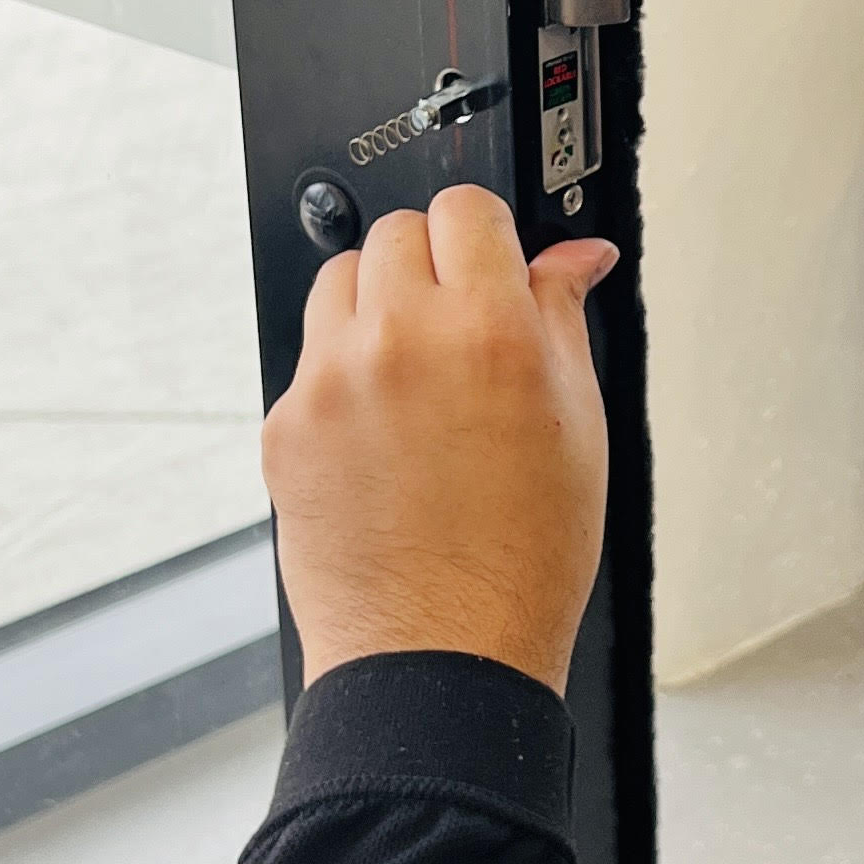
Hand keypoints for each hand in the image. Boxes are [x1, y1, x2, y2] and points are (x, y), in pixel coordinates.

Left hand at [264, 186, 622, 694]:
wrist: (442, 654)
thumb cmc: (522, 559)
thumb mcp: (579, 424)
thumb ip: (564, 317)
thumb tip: (574, 257)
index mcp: (489, 332)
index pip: (467, 208)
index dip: (487, 232)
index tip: (494, 258)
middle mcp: (401, 342)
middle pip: (397, 232)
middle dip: (433, 263)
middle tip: (460, 320)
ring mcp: (331, 382)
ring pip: (339, 280)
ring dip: (376, 303)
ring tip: (415, 369)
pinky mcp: (285, 424)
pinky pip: (310, 357)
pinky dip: (343, 372)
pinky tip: (383, 430)